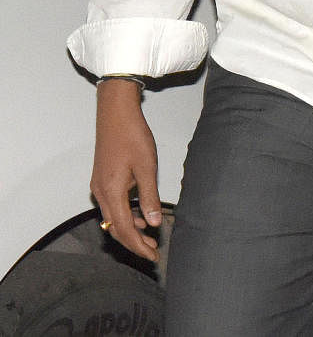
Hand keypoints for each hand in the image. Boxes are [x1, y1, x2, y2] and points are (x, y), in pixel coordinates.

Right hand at [92, 78, 162, 261]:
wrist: (115, 115)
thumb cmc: (133, 137)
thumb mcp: (146, 167)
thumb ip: (149, 196)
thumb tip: (153, 223)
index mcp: (111, 192)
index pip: (123, 229)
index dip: (138, 245)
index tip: (153, 256)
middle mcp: (101, 193)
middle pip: (115, 228)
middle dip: (134, 242)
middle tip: (154, 251)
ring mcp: (99, 187)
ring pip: (113, 218)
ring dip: (131, 229)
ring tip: (150, 237)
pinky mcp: (102, 180)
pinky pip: (113, 206)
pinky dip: (126, 215)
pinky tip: (140, 215)